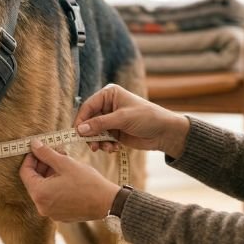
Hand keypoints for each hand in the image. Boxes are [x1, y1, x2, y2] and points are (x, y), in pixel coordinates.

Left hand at [19, 139, 118, 221]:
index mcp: (40, 194)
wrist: (107, 202)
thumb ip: (46, 153)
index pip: (25, 173)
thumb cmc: (87, 183)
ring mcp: (51, 213)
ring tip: (64, 162)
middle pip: (34, 181)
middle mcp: (42, 206)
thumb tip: (33, 145)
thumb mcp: (65, 163)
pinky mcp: (60, 215)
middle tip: (55, 152)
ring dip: (50, 174)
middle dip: (42, 165)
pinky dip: (56, 186)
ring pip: (44, 189)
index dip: (30, 158)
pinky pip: (52, 198)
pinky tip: (68, 176)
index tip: (38, 149)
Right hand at [75, 84, 189, 157]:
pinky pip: (103, 139)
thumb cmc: (147, 118)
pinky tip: (115, 148)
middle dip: (91, 135)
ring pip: (95, 132)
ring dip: (99, 142)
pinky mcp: (115, 132)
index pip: (88, 107)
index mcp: (109, 94)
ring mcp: (111, 120)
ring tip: (107, 148)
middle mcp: (108, 106)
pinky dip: (106, 145)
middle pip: (89, 121)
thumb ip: (100, 124)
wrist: (165, 132)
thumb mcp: (122, 119)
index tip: (78, 133)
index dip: (81, 120)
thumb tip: (79, 130)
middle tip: (93, 146)